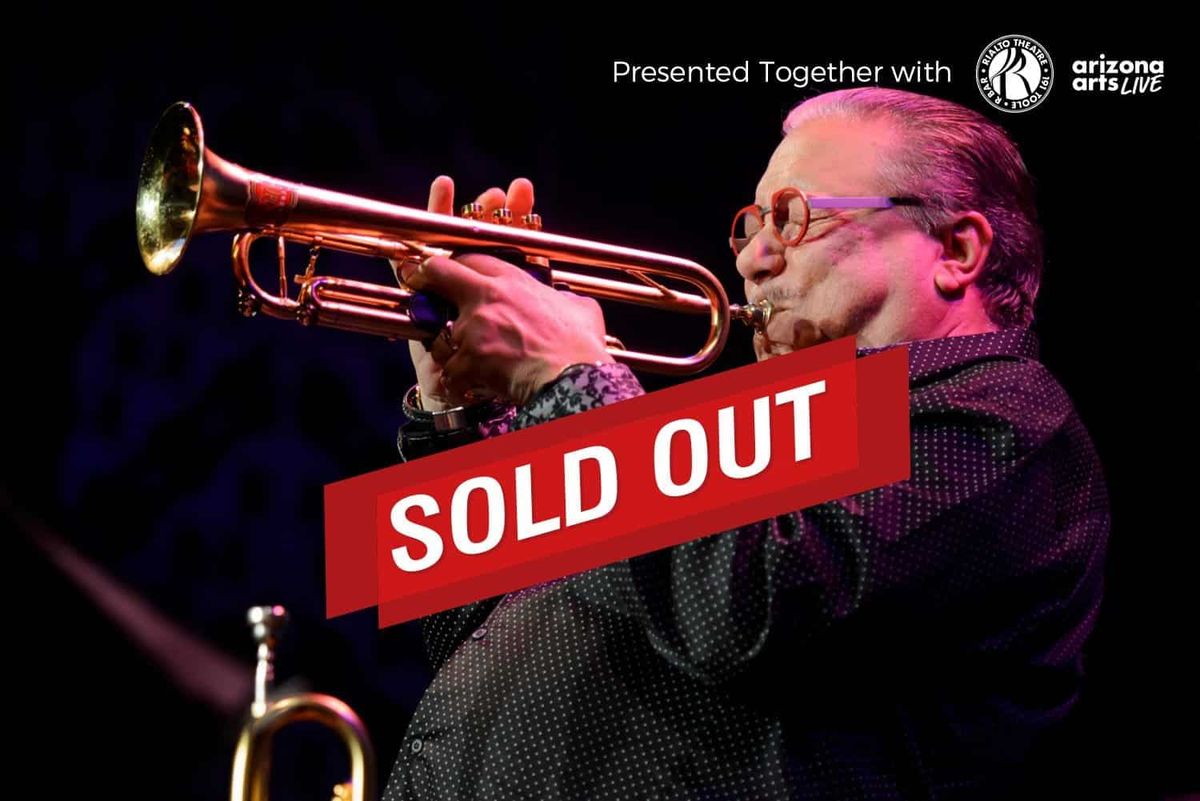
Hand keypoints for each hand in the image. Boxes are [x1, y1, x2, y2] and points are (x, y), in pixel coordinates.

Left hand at [395, 179, 613, 405]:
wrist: (573, 378)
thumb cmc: (580, 347)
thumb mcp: (581, 309)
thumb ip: (565, 299)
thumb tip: (567, 300)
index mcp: (512, 280)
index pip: (472, 257)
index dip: (459, 264)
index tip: (454, 272)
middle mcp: (486, 297)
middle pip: (438, 272)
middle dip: (424, 276)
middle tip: (417, 281)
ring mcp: (473, 328)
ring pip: (440, 331)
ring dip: (448, 346)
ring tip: (461, 359)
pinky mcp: (468, 359)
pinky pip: (449, 369)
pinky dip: (457, 379)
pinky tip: (469, 384)